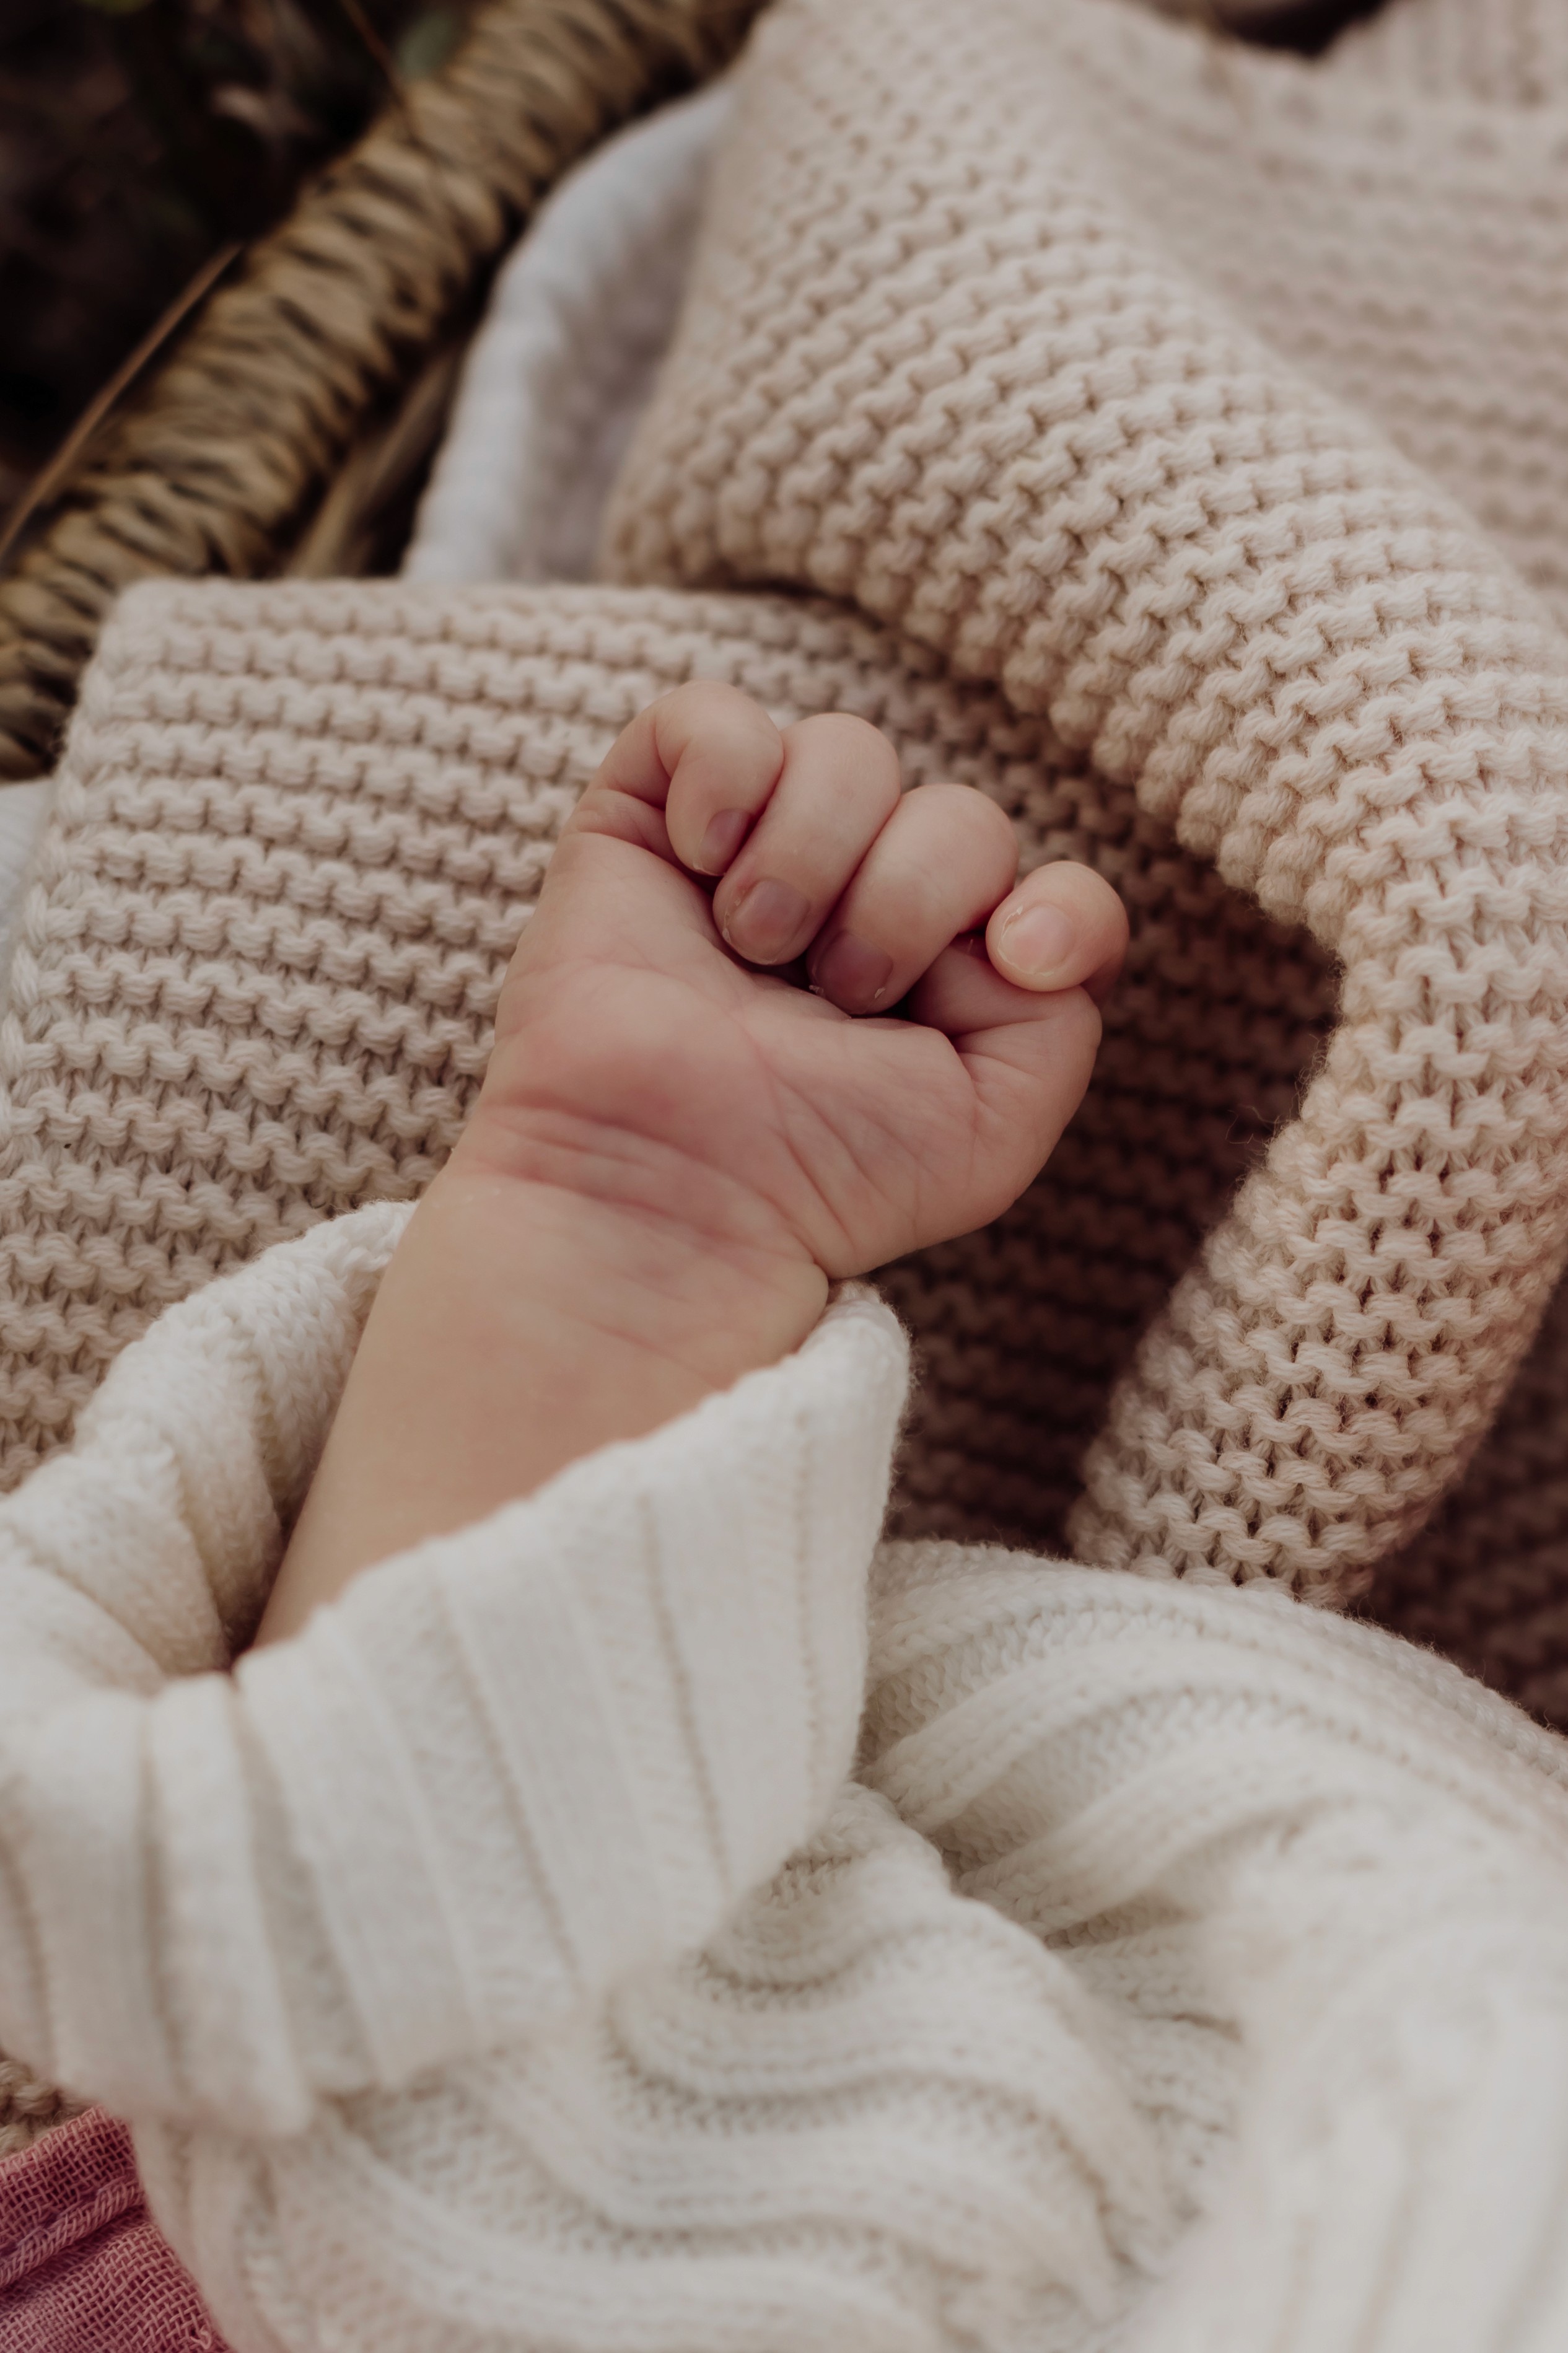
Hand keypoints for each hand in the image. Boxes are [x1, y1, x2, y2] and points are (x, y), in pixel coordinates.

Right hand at [257, 685, 1124, 1639]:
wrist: (675, 1190)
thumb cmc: (824, 1176)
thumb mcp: (996, 1124)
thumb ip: (1064, 1012)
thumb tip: (1022, 911)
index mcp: (952, 977)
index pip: (1054, 887)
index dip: (1060, 909)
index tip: (1015, 958)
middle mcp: (862, 903)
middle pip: (961, 815)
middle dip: (910, 904)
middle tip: (834, 998)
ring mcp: (757, 854)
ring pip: (849, 748)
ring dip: (815, 856)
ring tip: (754, 949)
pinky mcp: (648, 818)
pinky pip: (711, 712)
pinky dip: (723, 772)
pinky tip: (702, 861)